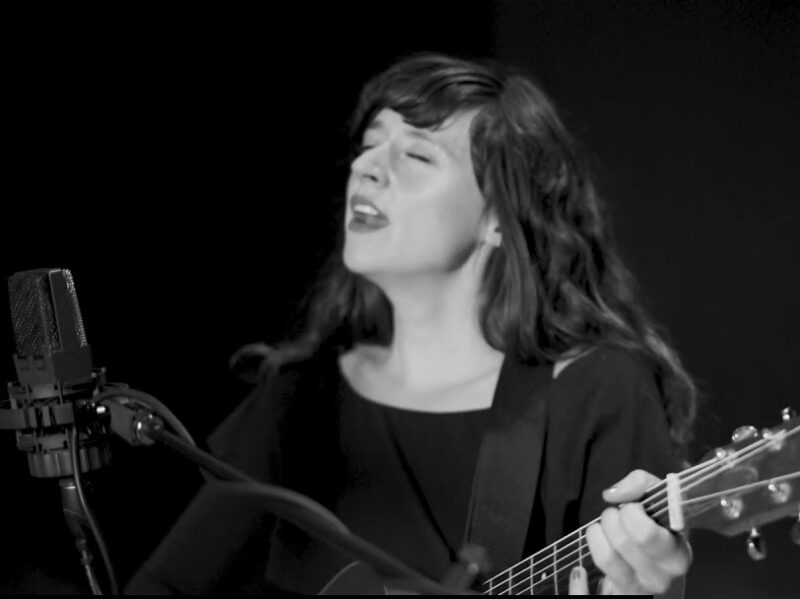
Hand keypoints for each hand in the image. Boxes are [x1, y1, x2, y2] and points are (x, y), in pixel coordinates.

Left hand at [568, 469, 691, 594]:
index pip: (643, 533)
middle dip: (612, 517)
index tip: (634, 508)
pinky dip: (586, 559)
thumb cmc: (660, 526)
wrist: (663, 566)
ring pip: (606, 557)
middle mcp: (661, 578)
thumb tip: (611, 495)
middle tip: (618, 515)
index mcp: (677, 554)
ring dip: (598, 532)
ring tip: (606, 527)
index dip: (631, 512)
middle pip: (621, 541)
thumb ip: (640, 483)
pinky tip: (592, 548)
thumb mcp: (660, 499)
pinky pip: (589, 582)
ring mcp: (640, 590)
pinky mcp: (620, 595)